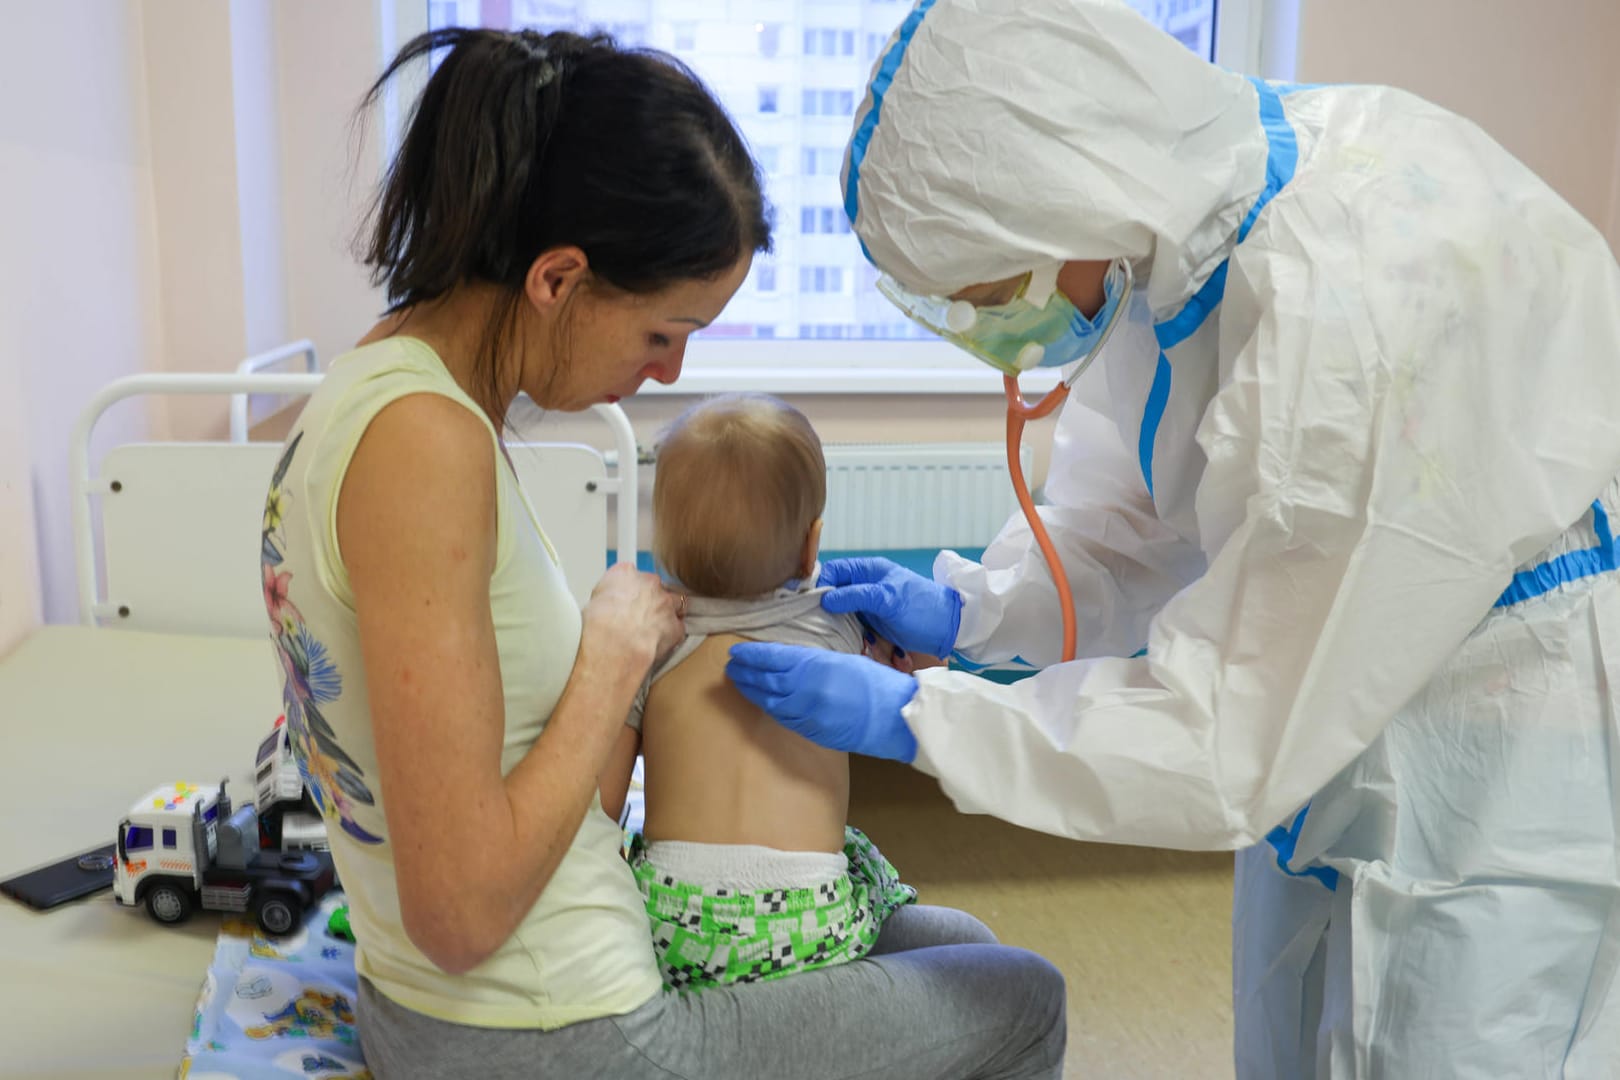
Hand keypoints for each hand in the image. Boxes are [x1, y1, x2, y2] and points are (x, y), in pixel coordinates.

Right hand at [582, 564, 684, 674]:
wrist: (613, 645)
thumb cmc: (597, 626)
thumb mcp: (591, 602)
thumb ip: (606, 595)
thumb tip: (606, 604)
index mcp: (625, 573)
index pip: (632, 575)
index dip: (630, 591)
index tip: (627, 600)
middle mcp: (648, 583)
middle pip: (654, 588)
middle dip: (649, 601)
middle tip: (637, 618)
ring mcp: (665, 603)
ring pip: (673, 604)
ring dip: (664, 614)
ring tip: (650, 630)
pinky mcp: (676, 626)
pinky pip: (677, 628)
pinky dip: (670, 635)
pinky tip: (657, 643)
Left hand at [725, 643, 919, 762]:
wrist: (894, 717)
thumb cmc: (875, 682)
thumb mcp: (842, 659)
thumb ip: (813, 660)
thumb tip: (789, 659)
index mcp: (814, 666)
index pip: (772, 658)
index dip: (751, 655)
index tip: (735, 652)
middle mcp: (804, 690)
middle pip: (765, 680)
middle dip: (745, 673)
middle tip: (731, 667)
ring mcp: (806, 713)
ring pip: (770, 701)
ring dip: (752, 691)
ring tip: (740, 682)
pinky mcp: (811, 731)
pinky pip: (783, 718)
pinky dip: (769, 708)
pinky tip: (763, 702)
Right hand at [820, 557, 961, 658]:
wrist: (947, 629)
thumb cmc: (920, 608)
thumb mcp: (888, 599)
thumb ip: (857, 596)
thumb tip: (825, 598)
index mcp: (869, 570)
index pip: (835, 570)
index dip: (821, 583)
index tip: (810, 602)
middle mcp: (865, 585)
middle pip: (833, 590)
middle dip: (822, 603)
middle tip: (811, 620)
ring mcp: (868, 604)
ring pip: (839, 608)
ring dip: (830, 619)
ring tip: (820, 631)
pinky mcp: (872, 622)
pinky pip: (849, 623)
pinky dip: (841, 629)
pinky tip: (835, 638)